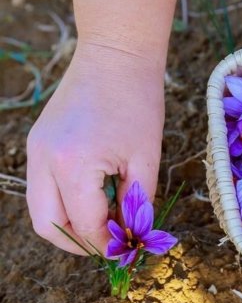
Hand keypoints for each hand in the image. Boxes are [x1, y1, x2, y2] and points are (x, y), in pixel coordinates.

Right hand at [26, 0, 179, 254]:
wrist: (116, 55)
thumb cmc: (138, 101)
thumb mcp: (146, 156)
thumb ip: (137, 199)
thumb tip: (131, 230)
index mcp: (73, 165)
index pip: (85, 225)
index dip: (106, 243)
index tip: (126, 247)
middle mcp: (44, 160)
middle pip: (49, 226)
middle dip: (79, 243)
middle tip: (109, 241)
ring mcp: (35, 149)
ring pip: (40, 209)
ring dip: (68, 224)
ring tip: (103, 220)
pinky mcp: (38, 141)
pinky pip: (42, 186)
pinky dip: (63, 201)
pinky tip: (93, 195)